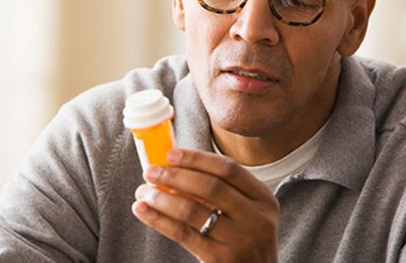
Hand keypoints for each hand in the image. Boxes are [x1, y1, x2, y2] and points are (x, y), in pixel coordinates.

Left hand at [132, 148, 278, 262]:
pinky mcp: (219, 260)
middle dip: (175, 175)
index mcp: (263, 200)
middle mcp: (255, 219)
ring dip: (161, 198)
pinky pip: (182, 233)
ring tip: (142, 192)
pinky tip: (142, 210)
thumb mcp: (248, 214)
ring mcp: (239, 241)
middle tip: (150, 171)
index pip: (228, 169)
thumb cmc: (244, 241)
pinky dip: (158, 219)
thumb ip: (223, 191)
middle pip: (210, 187)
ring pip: (191, 210)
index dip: (197, 158)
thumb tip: (174, 168)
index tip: (171, 154)